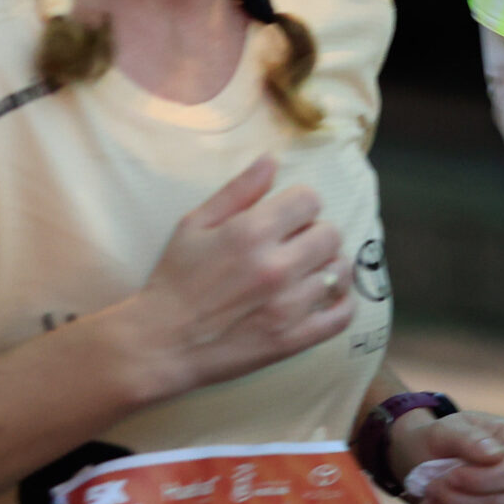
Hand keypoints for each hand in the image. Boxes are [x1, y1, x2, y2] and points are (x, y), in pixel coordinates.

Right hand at [111, 156, 349, 402]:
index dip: (299, 204)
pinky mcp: (294, 339)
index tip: (287, 216)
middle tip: (294, 244)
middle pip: (331, 233)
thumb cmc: (174, 280)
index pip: (310, 200)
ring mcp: (289, 306)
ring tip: (307, 271)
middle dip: (315, 232)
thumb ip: (237, 190)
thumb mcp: (194, 224)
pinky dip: (342, 303)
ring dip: (327, 266)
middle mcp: (276, 267)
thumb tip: (272, 160)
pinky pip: (341, 316)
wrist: (162, 343)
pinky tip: (326, 297)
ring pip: (340, 271)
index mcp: (251, 233)